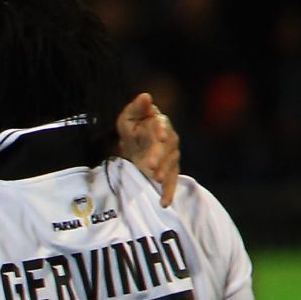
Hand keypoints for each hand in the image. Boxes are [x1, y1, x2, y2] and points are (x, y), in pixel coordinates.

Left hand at [117, 92, 179, 206]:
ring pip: (170, 165)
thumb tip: (145, 96)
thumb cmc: (134, 129)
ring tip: (155, 179)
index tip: (159, 136)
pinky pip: (171, 182)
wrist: (136, 145)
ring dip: (163, 173)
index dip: (161, 131)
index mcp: (159, 124)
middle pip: (166, 148)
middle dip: (159, 156)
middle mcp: (169, 140)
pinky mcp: (169, 171)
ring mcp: (171, 157)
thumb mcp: (129, 117)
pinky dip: (168, 192)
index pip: (162, 126)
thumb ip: (136, 108)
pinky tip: (164, 203)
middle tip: (150, 165)